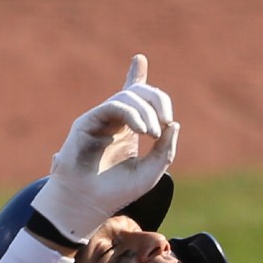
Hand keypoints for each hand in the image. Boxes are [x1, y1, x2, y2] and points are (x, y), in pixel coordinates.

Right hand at [32, 54, 179, 243]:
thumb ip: (165, 149)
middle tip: (167, 122)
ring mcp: (100, 119)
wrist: (89, 204)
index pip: (133, 97)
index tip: (139, 59)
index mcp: (127, 128)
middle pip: (139, 93)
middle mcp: (113, 120)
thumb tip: (174, 124)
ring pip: (128, 98)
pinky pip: (114, 106)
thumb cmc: (117, 191)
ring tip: (153, 133)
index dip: (135, 75)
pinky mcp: (87, 122)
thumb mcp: (151, 171)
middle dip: (158, 100)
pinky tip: (143, 131)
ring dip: (147, 113)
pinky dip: (133, 114)